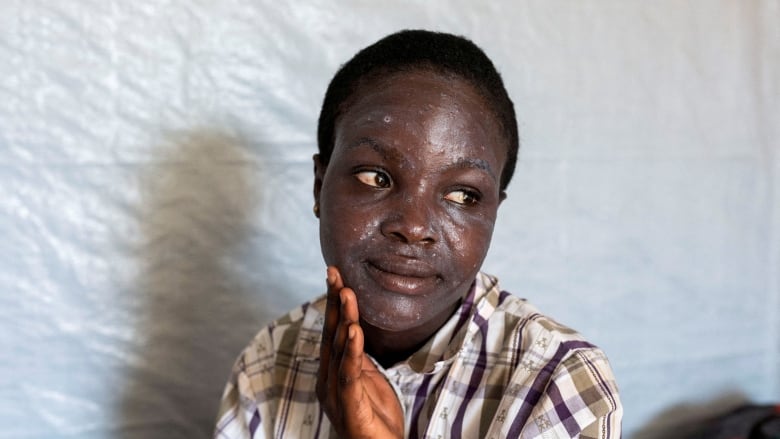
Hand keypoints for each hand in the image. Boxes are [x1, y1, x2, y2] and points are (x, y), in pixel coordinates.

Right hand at [316, 266, 403, 438]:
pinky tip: (355, 329)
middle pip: (330, 334)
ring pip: (339, 349)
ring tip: (347, 293)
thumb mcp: (369, 383)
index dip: (332, 303)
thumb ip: (359, 360)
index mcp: (333, 373)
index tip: (335, 276)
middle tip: (334, 273)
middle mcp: (328, 380)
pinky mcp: (348, 405)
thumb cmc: (375, 422)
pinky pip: (349, 373)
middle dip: (332, 302)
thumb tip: (354, 334)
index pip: (332, 331)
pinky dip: (352, 350)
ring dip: (343, 319)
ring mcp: (336, 394)